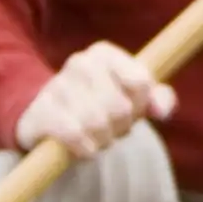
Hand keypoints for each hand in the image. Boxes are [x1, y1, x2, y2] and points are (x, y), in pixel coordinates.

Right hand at [20, 40, 173, 161]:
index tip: (133, 110)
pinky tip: (84, 148)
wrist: (51, 120)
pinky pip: (73, 134)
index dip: (141, 106)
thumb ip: (160, 99)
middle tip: (113, 129)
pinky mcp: (40, 112)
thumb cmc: (101, 106)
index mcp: (104, 53)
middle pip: (120, 107)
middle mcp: (79, 62)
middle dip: (122, 127)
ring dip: (103, 140)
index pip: (141, 82)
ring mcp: (56, 86)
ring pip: (97, 122)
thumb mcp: (134, 99)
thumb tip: (162, 111)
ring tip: (98, 138)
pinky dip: (85, 148)